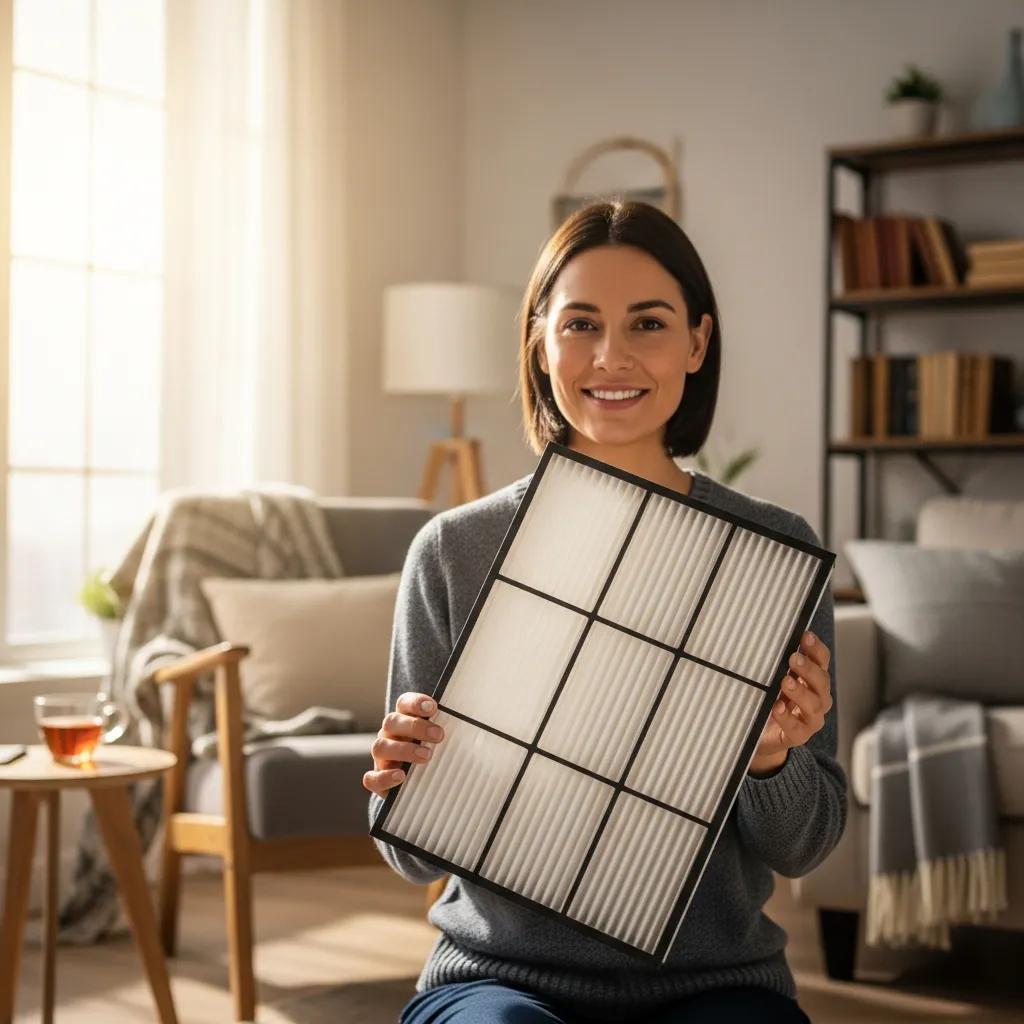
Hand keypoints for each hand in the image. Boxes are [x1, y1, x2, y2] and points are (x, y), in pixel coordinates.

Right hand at [362, 691, 445, 795]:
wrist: (416, 785)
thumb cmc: (432, 754)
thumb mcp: (442, 741)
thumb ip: (455, 732)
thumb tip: (484, 730)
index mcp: (405, 720)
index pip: (404, 703)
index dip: (416, 703)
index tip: (433, 707)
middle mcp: (390, 735)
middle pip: (392, 721)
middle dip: (415, 726)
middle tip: (439, 735)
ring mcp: (382, 757)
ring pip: (380, 746)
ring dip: (404, 749)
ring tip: (427, 756)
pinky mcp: (378, 779)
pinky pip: (371, 778)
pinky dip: (384, 777)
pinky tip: (400, 777)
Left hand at [748, 630, 831, 776]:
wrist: (763, 735)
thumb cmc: (769, 700)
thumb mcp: (772, 679)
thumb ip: (774, 664)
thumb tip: (762, 640)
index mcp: (813, 679)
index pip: (821, 661)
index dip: (816, 648)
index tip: (805, 636)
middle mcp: (817, 698)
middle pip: (821, 681)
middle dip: (809, 669)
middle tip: (794, 658)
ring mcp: (811, 718)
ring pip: (813, 705)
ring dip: (800, 691)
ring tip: (785, 682)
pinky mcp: (799, 736)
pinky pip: (796, 727)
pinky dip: (786, 717)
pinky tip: (777, 707)